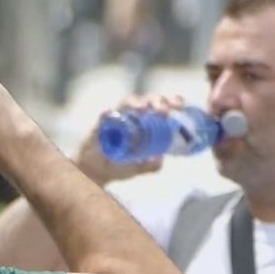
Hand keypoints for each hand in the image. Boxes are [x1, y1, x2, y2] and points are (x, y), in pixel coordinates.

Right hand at [72, 93, 186, 184]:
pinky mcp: (100, 125)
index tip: (179, 107)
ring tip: (143, 109)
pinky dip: (107, 114)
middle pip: (148, 100)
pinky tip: (109, 114)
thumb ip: (151, 165)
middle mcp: (132, 116)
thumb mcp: (139, 168)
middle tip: (164, 110)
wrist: (95, 173)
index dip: (171, 102)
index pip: (161, 105)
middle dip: (158, 101)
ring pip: (128, 102)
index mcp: (145, 121)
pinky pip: (104, 116)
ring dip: (137, 103)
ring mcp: (115, 118)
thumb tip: (160, 159)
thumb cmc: (117, 165)